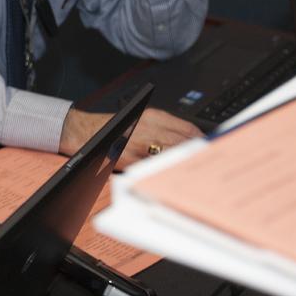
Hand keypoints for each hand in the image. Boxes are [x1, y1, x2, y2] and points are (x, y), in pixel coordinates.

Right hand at [60, 107, 201, 167]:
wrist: (85, 132)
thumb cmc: (116, 127)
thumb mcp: (143, 118)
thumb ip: (167, 127)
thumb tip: (193, 140)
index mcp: (154, 116)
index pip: (189, 129)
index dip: (202, 142)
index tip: (210, 151)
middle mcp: (149, 128)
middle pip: (184, 144)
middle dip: (196, 155)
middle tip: (206, 166)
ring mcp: (139, 144)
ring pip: (170, 157)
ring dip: (182, 166)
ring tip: (192, 175)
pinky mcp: (129, 159)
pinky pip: (152, 169)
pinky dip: (163, 174)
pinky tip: (169, 179)